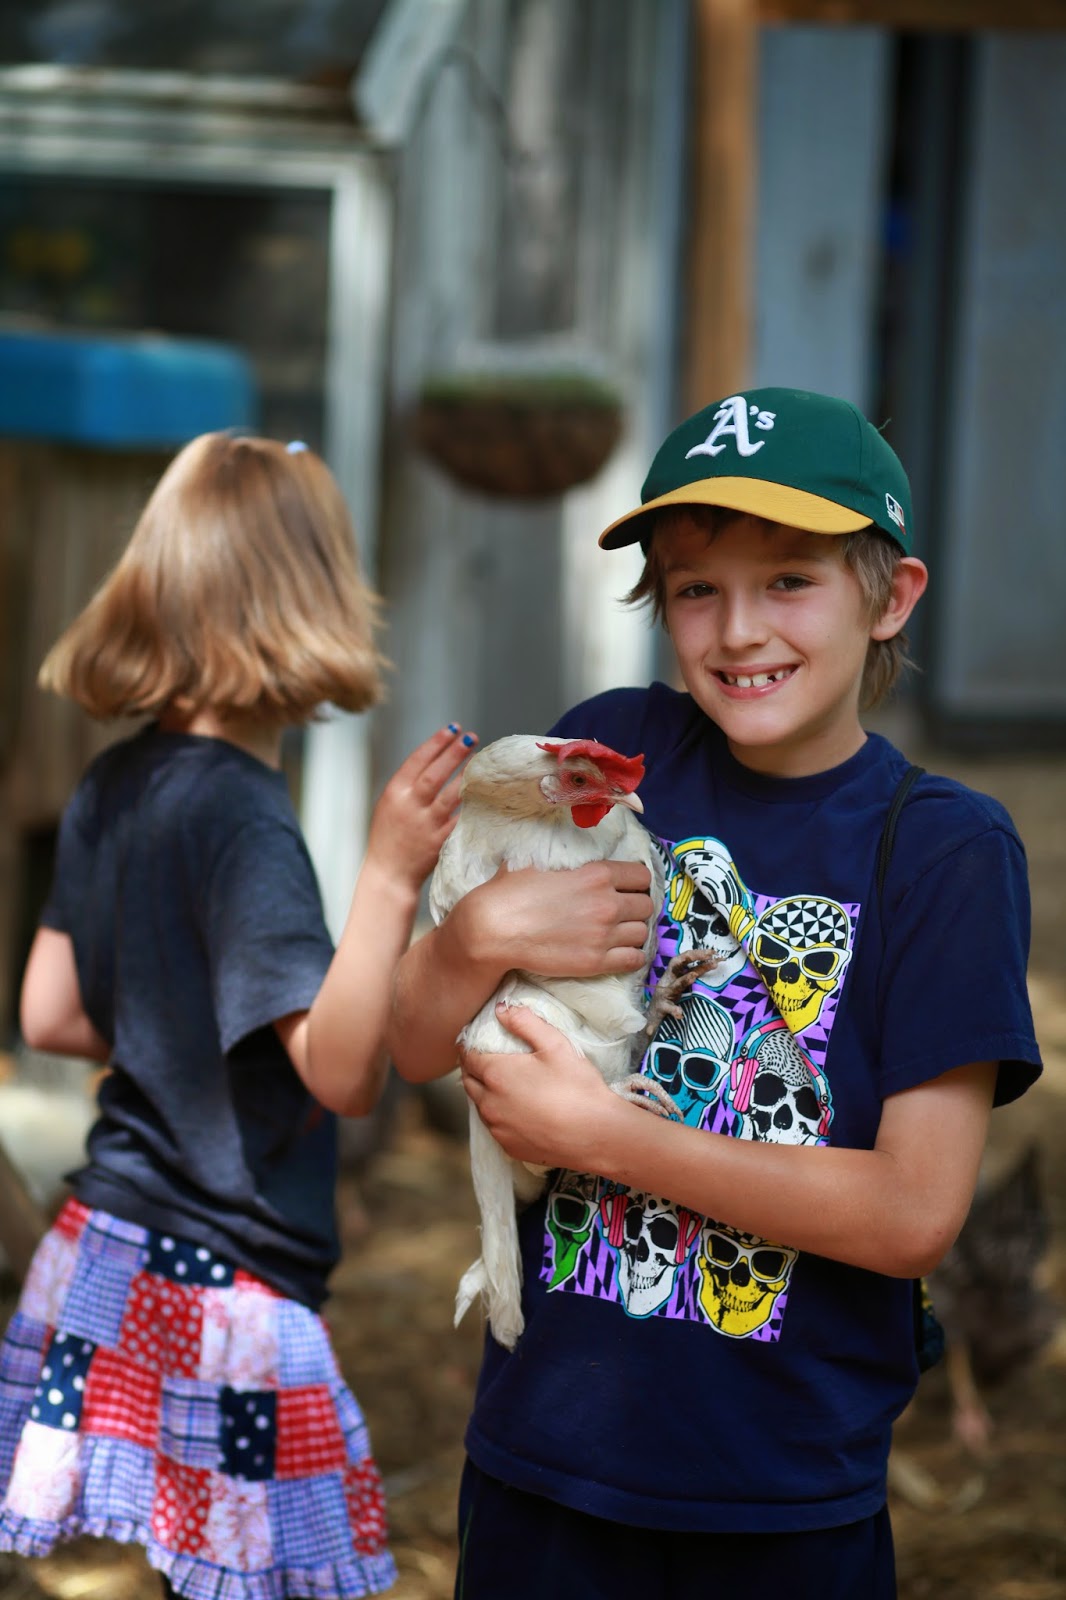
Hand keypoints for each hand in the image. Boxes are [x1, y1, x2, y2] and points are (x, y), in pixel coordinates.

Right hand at [365, 724, 476, 888]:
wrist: (388, 874)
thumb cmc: (389, 837)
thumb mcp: (389, 805)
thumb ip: (409, 786)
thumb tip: (435, 761)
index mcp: (394, 793)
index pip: (417, 760)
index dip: (436, 743)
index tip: (452, 729)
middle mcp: (410, 806)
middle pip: (435, 773)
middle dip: (454, 753)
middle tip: (471, 737)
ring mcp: (425, 824)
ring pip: (450, 795)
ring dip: (466, 776)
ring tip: (481, 760)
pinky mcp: (439, 840)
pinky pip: (459, 819)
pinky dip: (471, 806)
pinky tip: (484, 792)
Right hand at [460, 859, 654, 979]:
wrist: (493, 930)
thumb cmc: (510, 892)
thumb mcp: (539, 861)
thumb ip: (564, 859)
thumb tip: (568, 854)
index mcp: (596, 874)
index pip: (642, 875)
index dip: (635, 881)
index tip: (626, 888)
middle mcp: (607, 903)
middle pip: (646, 905)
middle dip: (636, 907)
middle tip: (623, 911)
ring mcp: (603, 935)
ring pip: (643, 932)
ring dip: (634, 931)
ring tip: (620, 932)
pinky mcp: (596, 962)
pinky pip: (634, 959)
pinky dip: (631, 956)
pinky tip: (619, 952)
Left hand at [460, 1003, 619, 1168]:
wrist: (596, 1134)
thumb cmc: (577, 1086)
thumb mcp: (555, 1044)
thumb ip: (524, 1022)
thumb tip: (500, 1009)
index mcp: (496, 1074)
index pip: (468, 1056)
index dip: (468, 1046)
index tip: (472, 1041)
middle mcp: (489, 1103)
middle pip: (468, 1081)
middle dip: (472, 1069)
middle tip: (484, 1059)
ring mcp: (497, 1128)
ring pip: (480, 1106)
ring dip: (484, 1093)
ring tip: (501, 1084)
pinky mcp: (509, 1147)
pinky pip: (495, 1127)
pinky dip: (498, 1116)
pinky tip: (516, 1111)